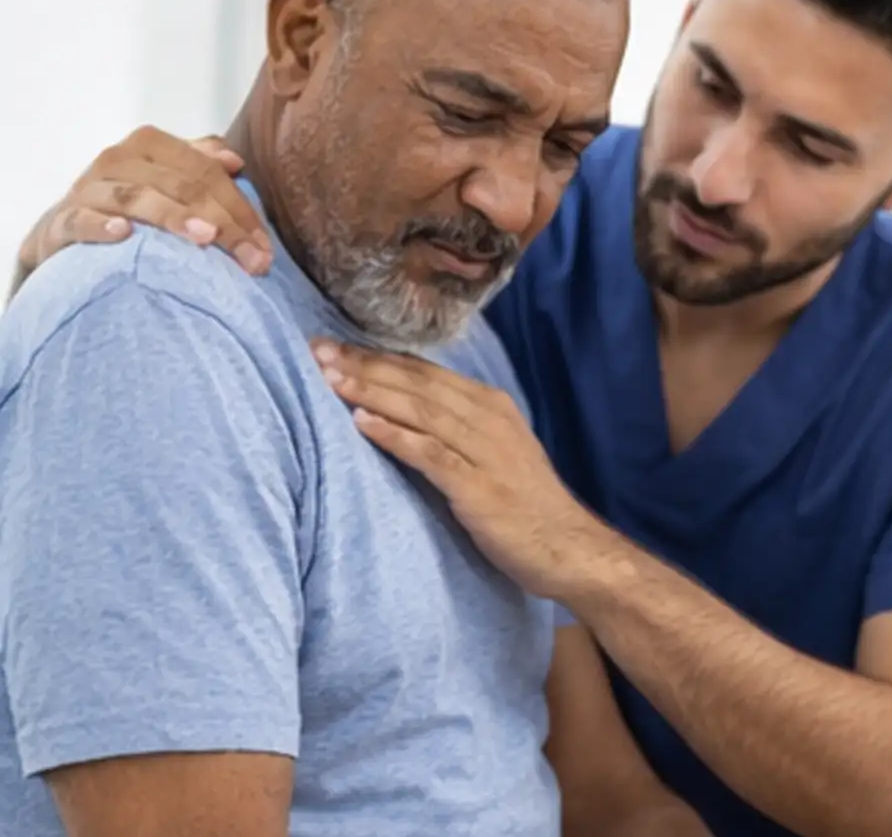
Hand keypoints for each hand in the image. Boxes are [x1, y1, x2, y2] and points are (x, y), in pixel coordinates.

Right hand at [18, 126, 271, 277]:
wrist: (63, 227)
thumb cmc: (127, 202)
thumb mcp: (164, 177)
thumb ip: (198, 163)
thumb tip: (234, 160)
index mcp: (150, 145)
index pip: (206, 172)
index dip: (240, 208)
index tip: (263, 246)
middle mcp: (118, 160)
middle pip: (181, 187)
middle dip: (223, 224)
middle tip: (251, 258)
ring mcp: (89, 190)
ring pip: (136, 198)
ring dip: (173, 217)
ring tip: (204, 238)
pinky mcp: (62, 220)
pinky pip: (81, 220)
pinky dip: (102, 226)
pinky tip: (124, 234)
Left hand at [312, 339, 609, 597]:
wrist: (569, 548)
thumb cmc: (525, 505)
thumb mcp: (493, 453)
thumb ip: (455, 430)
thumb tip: (404, 414)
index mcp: (489, 405)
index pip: (425, 372)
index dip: (378, 357)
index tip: (334, 347)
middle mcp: (488, 417)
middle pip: (417, 382)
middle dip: (365, 364)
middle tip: (318, 349)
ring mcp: (485, 450)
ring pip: (420, 409)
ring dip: (372, 391)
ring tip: (330, 378)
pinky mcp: (479, 486)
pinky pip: (430, 453)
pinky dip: (395, 435)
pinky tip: (362, 422)